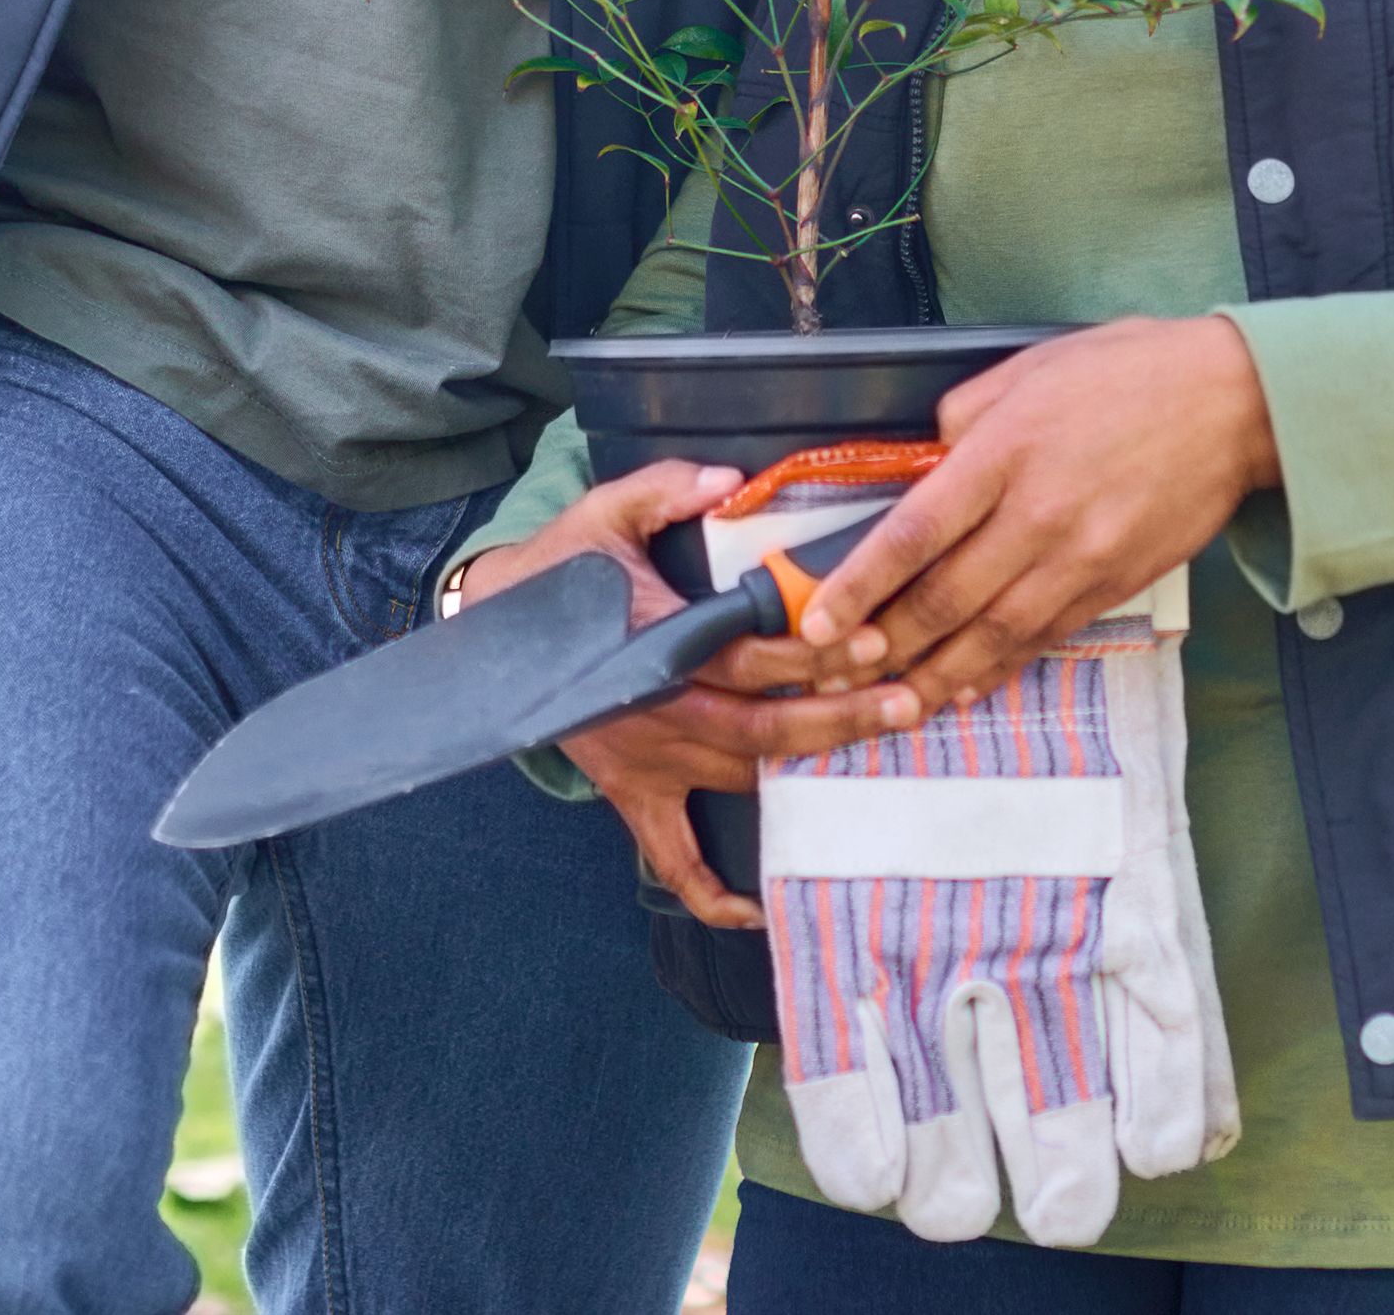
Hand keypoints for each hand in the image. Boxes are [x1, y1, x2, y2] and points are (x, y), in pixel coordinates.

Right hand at [462, 458, 923, 930]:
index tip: (878, 639)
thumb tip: (730, 481)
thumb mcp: (606, 511)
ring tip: (876, 764)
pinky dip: (709, 895)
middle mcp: (659, 712)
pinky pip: (669, 858)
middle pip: (762, 726)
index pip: (750, 654)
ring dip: (806, 778)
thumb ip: (666, 489)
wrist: (488, 634)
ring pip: (740, 779)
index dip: (815, 651)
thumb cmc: (561, 569)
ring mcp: (646, 762)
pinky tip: (756, 911)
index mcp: (658, 644)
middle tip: (906, 704)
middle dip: (839, 718)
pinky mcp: (631, 794)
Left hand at [787, 318, 1277, 716]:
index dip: (860, 583)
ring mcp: (1080, 558)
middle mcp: (1038, 514)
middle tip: (835, 676)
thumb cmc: (1131, 372)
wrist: (1235, 404)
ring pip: (992, 634)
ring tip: (888, 703)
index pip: (915, 531)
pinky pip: (1044, 638)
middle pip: (945, 597)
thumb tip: (926, 465)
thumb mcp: (1032, 369)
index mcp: (1007, 451)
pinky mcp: (1113, 585)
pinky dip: (999, 669)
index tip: (819, 620)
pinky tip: (963, 688)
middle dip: (883, 645)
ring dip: (933, 676)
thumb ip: (966, 418)